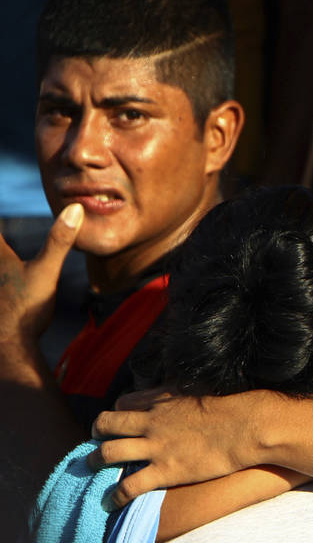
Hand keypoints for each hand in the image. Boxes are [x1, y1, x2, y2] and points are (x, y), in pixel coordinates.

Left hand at [0, 203, 83, 346]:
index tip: (6, 195)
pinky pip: (1, 284)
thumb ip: (60, 240)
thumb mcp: (47, 271)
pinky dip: (5, 282)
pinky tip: (10, 288)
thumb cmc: (27, 309)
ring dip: (5, 264)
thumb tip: (75, 208)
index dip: (1, 213)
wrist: (8, 347)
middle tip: (0, 234)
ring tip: (12, 270)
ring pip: (0, 266)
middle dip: (2, 244)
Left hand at [89, 388, 268, 508]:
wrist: (246, 426)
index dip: (116, 415)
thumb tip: (174, 397)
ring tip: (93, 469)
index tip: (119, 424)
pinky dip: (115, 496)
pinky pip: (129, 486)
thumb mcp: (200, 391)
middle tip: (97, 443)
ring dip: (94, 462)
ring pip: (108, 454)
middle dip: (96, 434)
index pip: (122, 404)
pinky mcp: (165, 471)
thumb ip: (180, 395)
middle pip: (106, 424)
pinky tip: (111, 502)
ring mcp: (156, 447)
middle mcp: (152, 422)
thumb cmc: (231, 408)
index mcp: (161, 402)